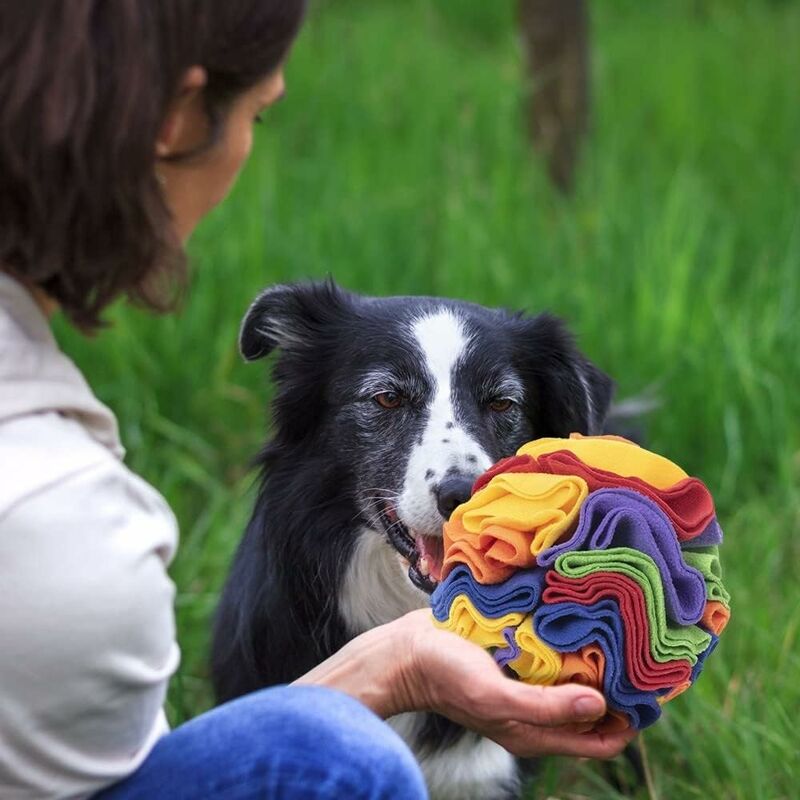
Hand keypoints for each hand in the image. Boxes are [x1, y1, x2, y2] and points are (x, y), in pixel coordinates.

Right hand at [391, 609, 636, 758]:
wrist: (405, 651)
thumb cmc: (445, 677)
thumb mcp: (495, 697)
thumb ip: (546, 707)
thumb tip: (599, 704)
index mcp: (534, 731)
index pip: (600, 740)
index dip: (629, 722)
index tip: (649, 690)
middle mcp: (534, 710)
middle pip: (591, 708)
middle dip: (618, 689)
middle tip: (638, 654)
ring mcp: (523, 682)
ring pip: (573, 678)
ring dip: (594, 662)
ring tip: (615, 631)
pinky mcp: (511, 658)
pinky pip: (549, 656)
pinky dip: (567, 644)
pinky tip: (575, 617)